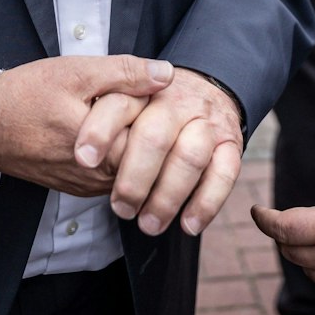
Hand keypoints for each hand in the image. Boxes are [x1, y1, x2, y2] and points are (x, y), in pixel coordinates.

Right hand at [0, 55, 172, 196]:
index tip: (138, 88)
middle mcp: (98, 179)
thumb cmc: (26, 95)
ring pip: (130, 164)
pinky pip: (112, 172)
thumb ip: (126, 73)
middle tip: (126, 96)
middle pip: (146, 154)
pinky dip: (114, 150)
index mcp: (102, 152)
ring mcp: (89, 188)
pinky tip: (101, 129)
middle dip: (144, 124)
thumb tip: (167, 73)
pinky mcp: (80, 189)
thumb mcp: (77, 72)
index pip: (155, 137)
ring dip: (129, 138)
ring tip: (110, 110)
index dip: (153, 108)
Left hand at [77, 67, 243, 236]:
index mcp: (144, 89)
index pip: (118, 105)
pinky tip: (188, 225)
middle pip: (154, 137)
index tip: (83, 159)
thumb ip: (105, 116)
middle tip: (120, 208)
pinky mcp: (231, 144)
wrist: (207, 89)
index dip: (99, 131)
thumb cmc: (153, 106)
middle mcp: (177, 103)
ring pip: (190, 157)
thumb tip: (83, 154)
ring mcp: (207, 123)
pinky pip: (225, 173)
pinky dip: (207, 202)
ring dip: (167, 196)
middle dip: (134, 178)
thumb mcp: (125, 98)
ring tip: (148, 225)